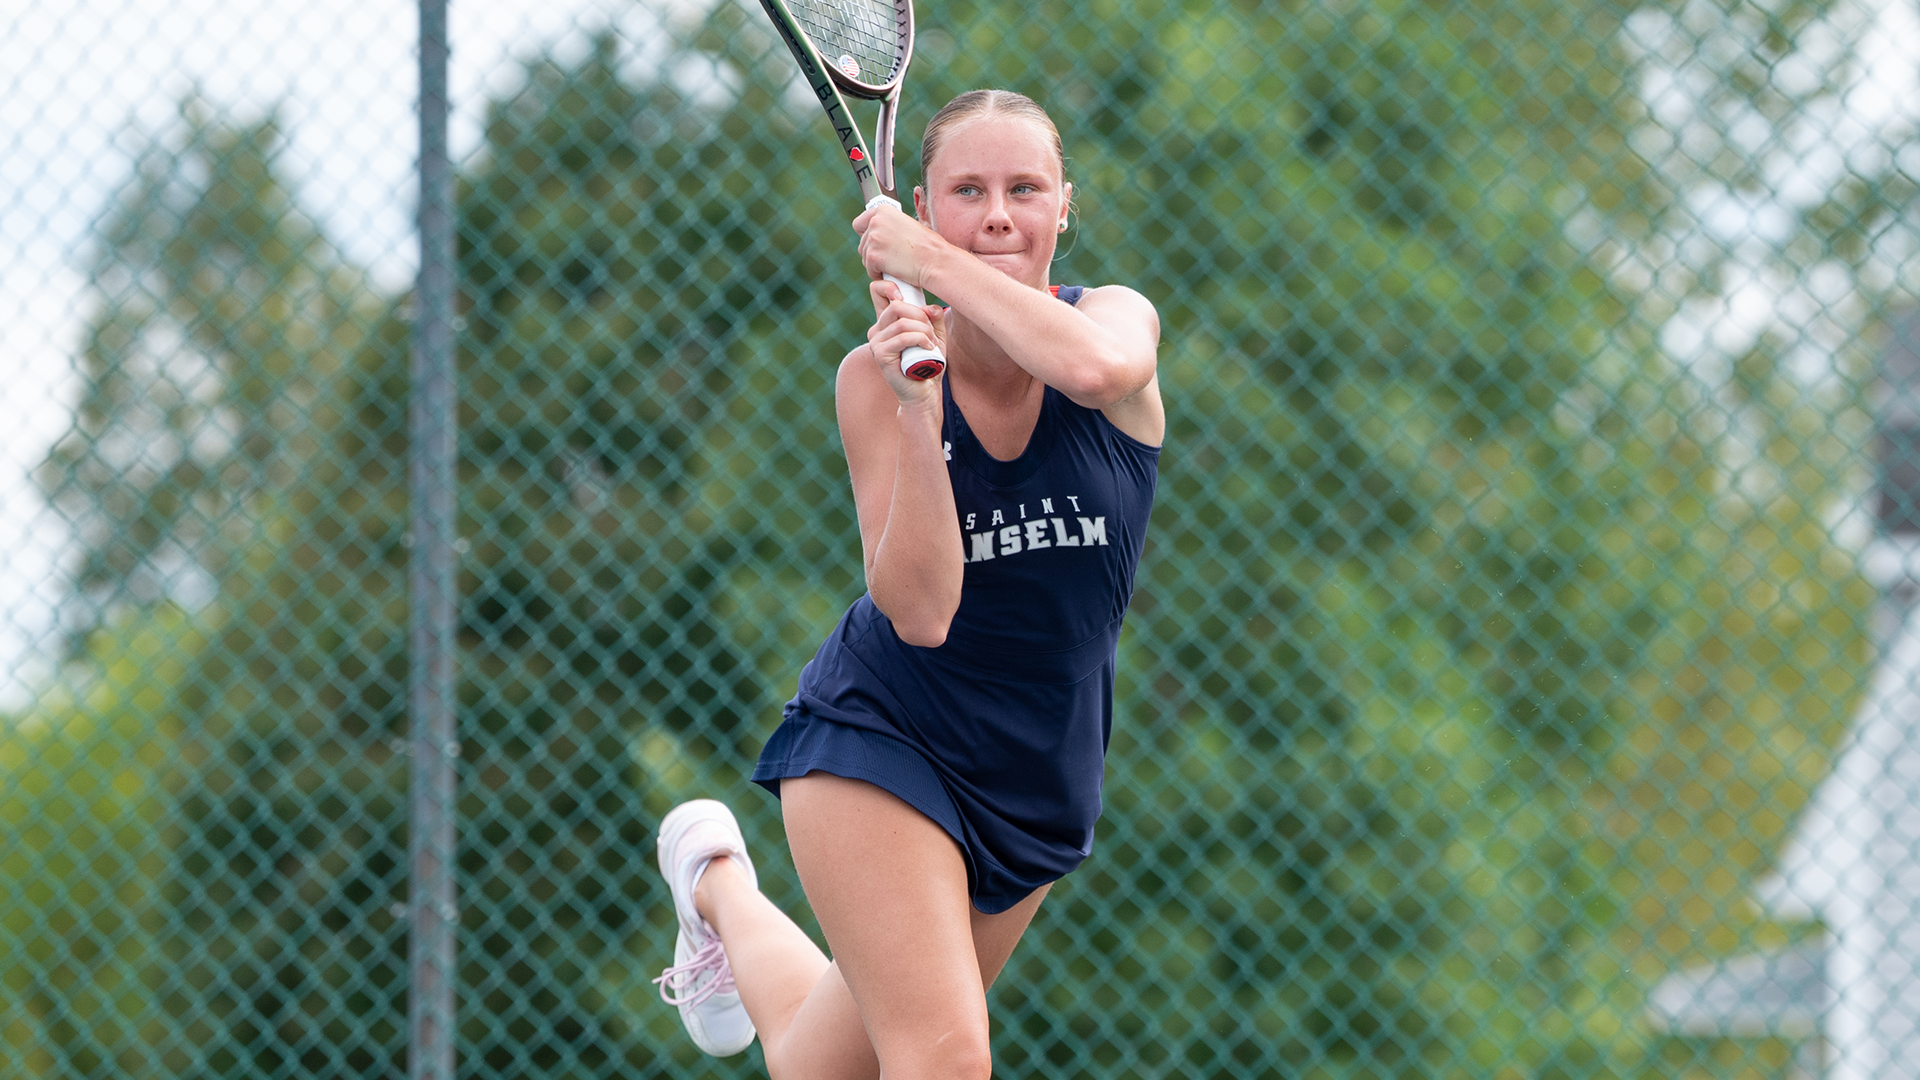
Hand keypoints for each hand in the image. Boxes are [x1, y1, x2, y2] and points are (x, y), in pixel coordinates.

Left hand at [853, 202, 935, 287]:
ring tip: (895, 265)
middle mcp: (876, 221)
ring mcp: (873, 238)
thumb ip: (891, 225)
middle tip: (891, 258)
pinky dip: (879, 275)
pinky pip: (869, 270)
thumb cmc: (928, 246)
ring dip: (876, 264)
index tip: (875, 243)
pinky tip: (893, 273)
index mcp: (884, 210)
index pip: (860, 224)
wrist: (935, 260)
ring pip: (865, 257)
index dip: (866, 235)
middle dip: (873, 252)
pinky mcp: (873, 256)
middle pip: (862, 242)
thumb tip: (879, 230)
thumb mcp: (909, 225)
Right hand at [866, 278, 945, 402]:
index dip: (890, 285)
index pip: (878, 290)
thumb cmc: (929, 364)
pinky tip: (929, 348)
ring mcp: (876, 342)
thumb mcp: (936, 335)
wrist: (924, 393)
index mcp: (887, 321)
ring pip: (902, 321)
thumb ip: (933, 318)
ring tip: (932, 343)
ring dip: (923, 330)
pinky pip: (902, 337)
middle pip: (896, 304)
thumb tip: (931, 307)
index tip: (908, 295)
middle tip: (932, 331)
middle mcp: (877, 329)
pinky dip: (920, 339)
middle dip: (920, 315)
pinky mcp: (880, 355)